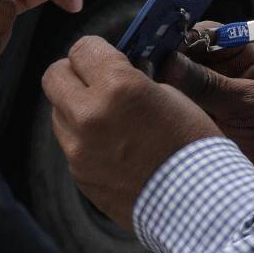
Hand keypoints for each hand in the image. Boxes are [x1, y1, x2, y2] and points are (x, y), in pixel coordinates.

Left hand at [43, 36, 219, 231]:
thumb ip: (130, 79)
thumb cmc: (193, 145)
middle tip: (94, 80)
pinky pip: (70, 144)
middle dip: (73, 73)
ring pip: (58, 111)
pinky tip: (112, 145)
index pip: (82, 49)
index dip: (95, 50)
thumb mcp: (169, 94)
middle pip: (54, 76)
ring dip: (76, 107)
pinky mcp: (79, 175)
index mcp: (117, 87)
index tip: (106, 57)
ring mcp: (79, 149)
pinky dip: (83, 138)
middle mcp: (89, 115)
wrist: (200, 204)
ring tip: (106, 117)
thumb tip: (111, 73)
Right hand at [158, 23, 253, 199]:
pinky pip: (173, 106)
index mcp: (242, 54)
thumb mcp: (250, 103)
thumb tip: (170, 62)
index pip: (205, 35)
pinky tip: (148, 108)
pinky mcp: (195, 117)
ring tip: (143, 89)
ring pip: (175, 81)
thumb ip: (210, 84)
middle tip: (144, 69)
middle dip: (166, 61)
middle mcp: (221, 69)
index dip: (181, 38)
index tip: (158, 48)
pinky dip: (162, 106)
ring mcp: (206, 95)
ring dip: (160, 84)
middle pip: (184, 56)